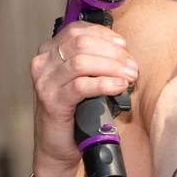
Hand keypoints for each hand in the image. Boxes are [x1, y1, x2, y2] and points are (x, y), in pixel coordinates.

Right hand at [31, 21, 138, 176]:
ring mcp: (45, 81)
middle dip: (113, 54)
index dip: (105, 36)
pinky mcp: (52, 100)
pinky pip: (81, 85)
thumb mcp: (82, 80)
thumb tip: (124, 53)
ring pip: (82, 62)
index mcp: (50, 52)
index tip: (124, 47)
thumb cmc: (74, 113)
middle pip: (82, 43)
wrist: (56, 146)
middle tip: (132, 67)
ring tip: (130, 77)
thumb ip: (94, 63)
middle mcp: (43, 63)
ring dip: (112, 67)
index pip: (78, 30)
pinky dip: (104, 84)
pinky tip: (119, 87)